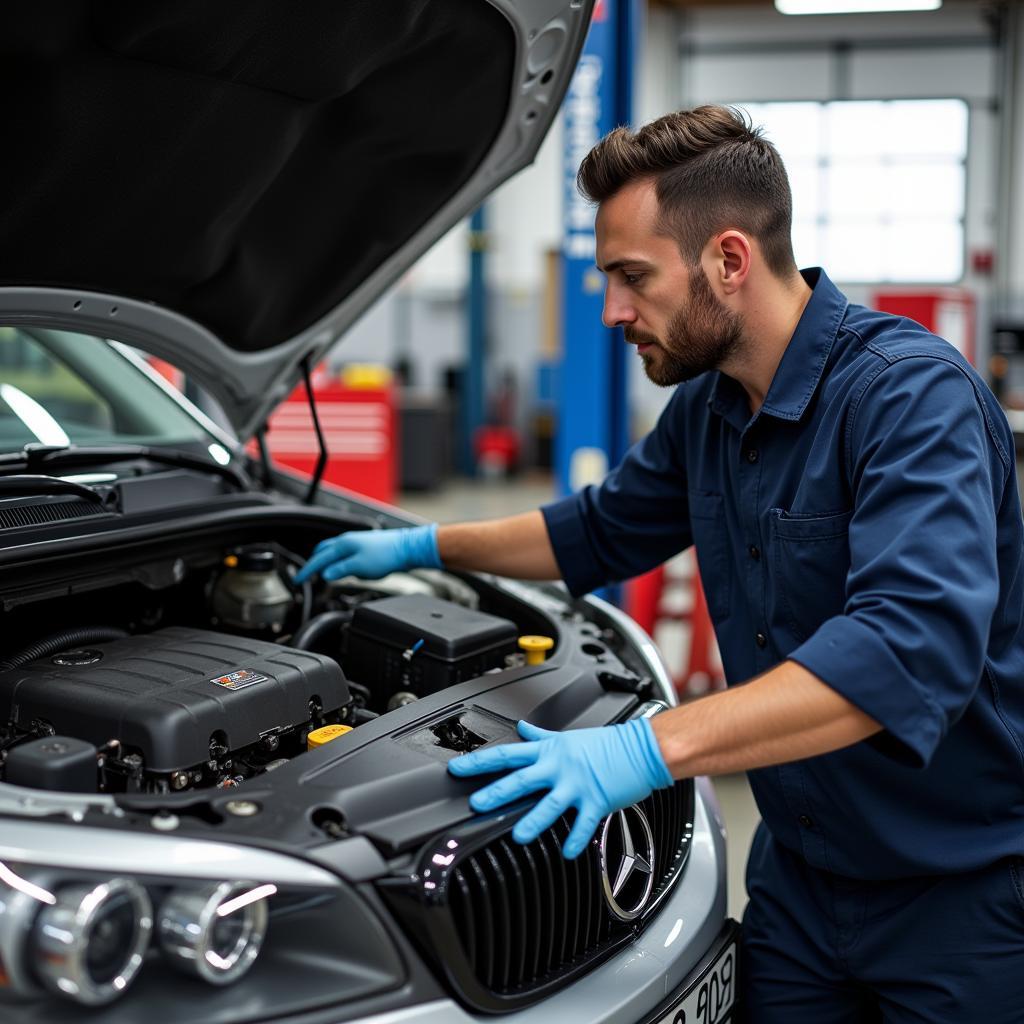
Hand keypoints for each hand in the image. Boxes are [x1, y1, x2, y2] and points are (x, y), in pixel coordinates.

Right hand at [295, 524, 440, 582]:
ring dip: (326, 561)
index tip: (298, 580)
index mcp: (343, 545)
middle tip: (307, 576)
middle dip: (313, 563)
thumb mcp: (359, 567)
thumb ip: (340, 571)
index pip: (319, 559)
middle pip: (322, 551)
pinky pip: (344, 553)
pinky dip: (337, 560)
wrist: (406, 548)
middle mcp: (347, 540)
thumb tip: (325, 575)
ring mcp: (355, 542)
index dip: (307, 571)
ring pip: (333, 551)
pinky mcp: (363, 546)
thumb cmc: (386, 555)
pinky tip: (343, 567)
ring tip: (322, 572)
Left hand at [448, 718, 673, 858]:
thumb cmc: (606, 744)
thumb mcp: (568, 736)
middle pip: (521, 779)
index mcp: (550, 750)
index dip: (480, 761)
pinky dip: (576, 840)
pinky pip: (583, 824)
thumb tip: (522, 728)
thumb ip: (541, 735)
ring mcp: (577, 785)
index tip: (458, 768)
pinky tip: (568, 852)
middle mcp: (559, 767)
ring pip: (549, 804)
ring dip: (533, 821)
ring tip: (519, 835)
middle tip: (476, 803)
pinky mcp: (596, 801)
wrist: (640, 748)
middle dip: (496, 792)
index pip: (508, 755)